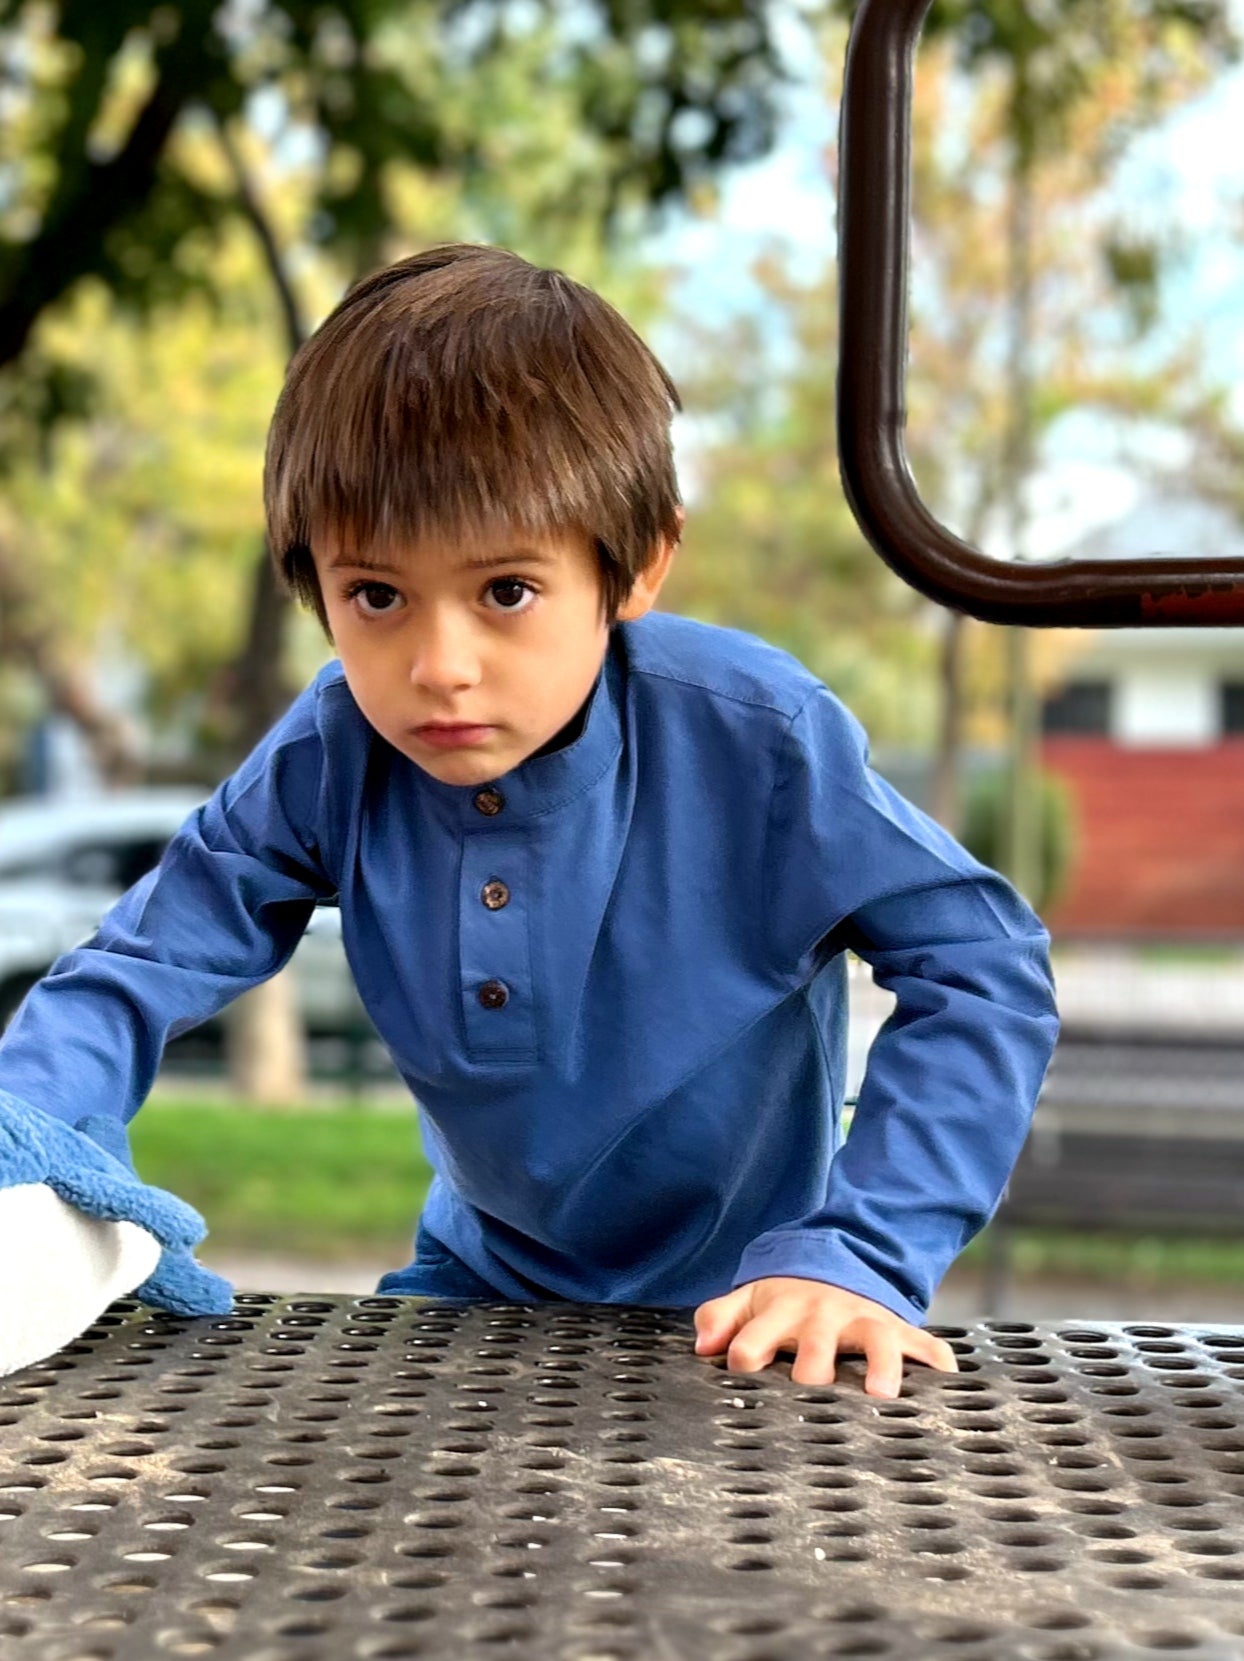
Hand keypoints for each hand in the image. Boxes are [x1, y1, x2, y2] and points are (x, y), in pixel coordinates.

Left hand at [693, 1276, 957, 1396]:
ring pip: (875, 1341)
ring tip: (881, 1394)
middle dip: (813, 1367)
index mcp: (780, 1313)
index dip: (744, 1357)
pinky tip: (946, 1384)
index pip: (752, 1341)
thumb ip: (719, 1320)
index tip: (743, 1375)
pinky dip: (936, 1362)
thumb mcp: (747, 1301)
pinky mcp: (899, 1329)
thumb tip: (703, 1348)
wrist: (838, 1263)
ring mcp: (865, 1320)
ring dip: (879, 1363)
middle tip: (813, 1395)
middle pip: (815, 1344)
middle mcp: (823, 1316)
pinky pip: (926, 1344)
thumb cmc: (784, 1301)